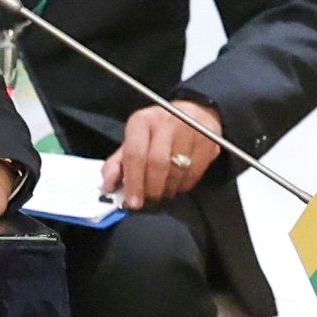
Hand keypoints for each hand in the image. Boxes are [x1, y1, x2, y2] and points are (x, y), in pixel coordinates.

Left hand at [107, 99, 226, 207]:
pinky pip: (194, 172)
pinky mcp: (208, 140)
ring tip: (163, 192)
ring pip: (177, 170)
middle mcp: (166, 122)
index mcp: (142, 121)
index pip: (135, 154)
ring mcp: (190, 129)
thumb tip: (108, 187)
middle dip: (152, 189)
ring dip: (168, 189)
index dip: (133, 181)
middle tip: (149, 201)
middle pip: (157, 163)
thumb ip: (117, 164)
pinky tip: (177, 184)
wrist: (193, 114)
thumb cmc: (157, 133)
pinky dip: (184, 185)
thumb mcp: (133, 142)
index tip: (132, 202)